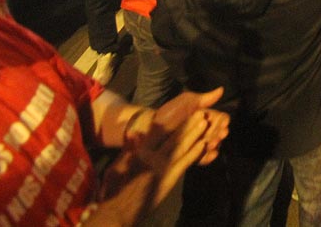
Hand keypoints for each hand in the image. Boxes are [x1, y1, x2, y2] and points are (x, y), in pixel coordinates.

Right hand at [96, 112, 217, 223]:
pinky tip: (204, 144)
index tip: (184, 110)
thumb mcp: (117, 165)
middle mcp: (152, 155)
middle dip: (188, 123)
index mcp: (140, 151)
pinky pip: (185, 162)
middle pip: (174, 136)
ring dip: (194, 133)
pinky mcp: (170, 178)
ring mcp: (163, 166)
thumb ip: (128, 148)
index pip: (158, 131)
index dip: (172, 120)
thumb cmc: (116, 187)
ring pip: (182, 146)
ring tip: (205, 122)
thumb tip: (134, 132)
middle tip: (201, 112)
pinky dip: (195, 153)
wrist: (119, 210)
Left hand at [137, 88, 228, 166]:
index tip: (224, 122)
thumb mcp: (187, 102)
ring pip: (212, 145)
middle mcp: (204, 131)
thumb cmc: (169, 113)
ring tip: (214, 143)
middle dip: (221, 133)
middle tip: (222, 133)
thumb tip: (222, 89)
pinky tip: (212, 154)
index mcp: (205, 118)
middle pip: (218, 132)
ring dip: (216, 144)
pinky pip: (202, 158)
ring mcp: (197, 144)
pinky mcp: (190, 156)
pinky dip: (209, 157)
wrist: (151, 127)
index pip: (220, 119)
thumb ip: (205, 98)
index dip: (224, 121)